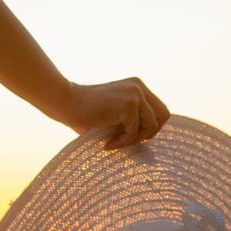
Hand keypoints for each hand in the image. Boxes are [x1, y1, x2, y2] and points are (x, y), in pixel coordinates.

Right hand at [45, 77, 168, 149]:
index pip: (160, 111)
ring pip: (152, 126)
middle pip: (163, 117)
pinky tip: (107, 143)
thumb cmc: (87, 116)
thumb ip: (133, 121)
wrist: (67, 105)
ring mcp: (136, 93)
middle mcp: (139, 87)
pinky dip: (123, 142)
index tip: (129, 137)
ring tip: (113, 142)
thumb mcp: (116, 117)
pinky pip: (136, 131)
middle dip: (147, 134)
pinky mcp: (129, 103)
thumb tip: (150, 141)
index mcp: (137, 88)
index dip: (149, 129)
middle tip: (125, 141)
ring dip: (133, 140)